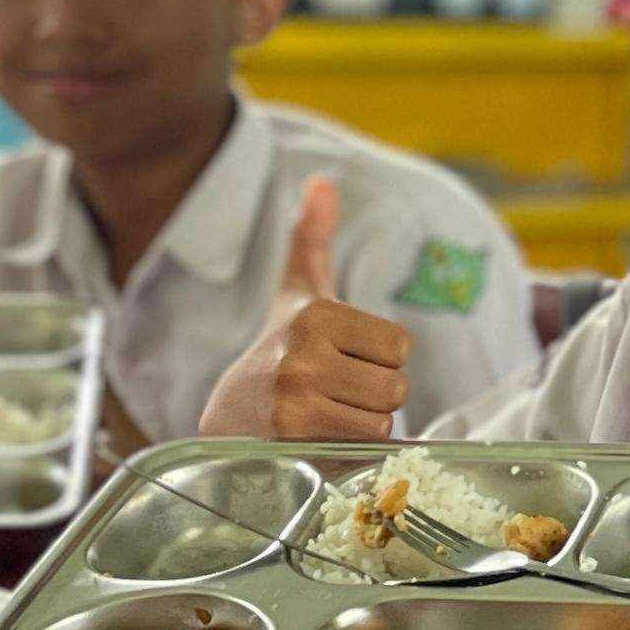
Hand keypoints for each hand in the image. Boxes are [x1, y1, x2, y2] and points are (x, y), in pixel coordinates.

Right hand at [195, 177, 410, 439]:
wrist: (228, 416)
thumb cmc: (279, 351)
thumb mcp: (298, 292)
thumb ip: (312, 239)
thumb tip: (322, 182)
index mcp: (317, 315)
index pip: (401, 346)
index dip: (381, 359)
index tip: (346, 359)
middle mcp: (304, 354)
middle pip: (395, 387)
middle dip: (374, 395)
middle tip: (337, 392)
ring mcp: (296, 399)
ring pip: (381, 420)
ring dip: (363, 424)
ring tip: (327, 413)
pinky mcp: (294, 440)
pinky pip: (362, 446)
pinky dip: (351, 447)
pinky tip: (320, 435)